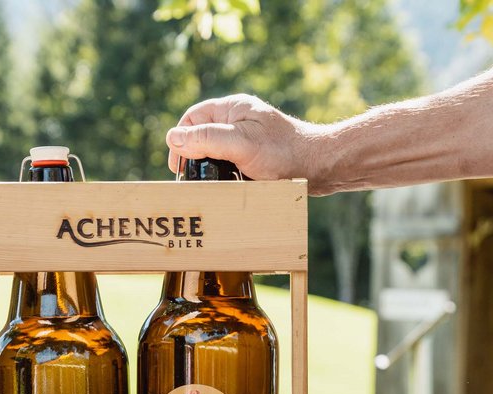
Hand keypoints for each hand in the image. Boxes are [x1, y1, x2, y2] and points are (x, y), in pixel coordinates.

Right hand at [166, 94, 318, 184]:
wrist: (319, 166)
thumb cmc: (283, 152)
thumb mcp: (240, 143)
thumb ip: (206, 139)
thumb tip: (173, 138)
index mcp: (232, 108)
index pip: (192, 119)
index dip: (180, 140)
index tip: (179, 166)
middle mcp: (237, 120)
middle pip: (201, 136)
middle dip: (193, 157)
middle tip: (191, 180)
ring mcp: (246, 138)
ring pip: (214, 152)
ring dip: (209, 169)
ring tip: (208, 185)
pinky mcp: (254, 156)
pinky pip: (229, 164)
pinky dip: (224, 175)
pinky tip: (226, 186)